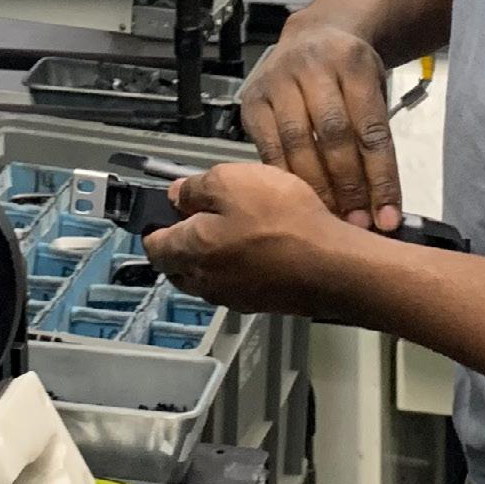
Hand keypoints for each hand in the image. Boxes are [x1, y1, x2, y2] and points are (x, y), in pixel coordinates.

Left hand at [142, 163, 379, 320]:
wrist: (332, 265)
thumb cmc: (284, 223)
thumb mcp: (232, 181)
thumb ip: (196, 188)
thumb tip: (177, 193)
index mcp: (189, 251)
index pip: (152, 245)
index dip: (155, 222)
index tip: (165, 208)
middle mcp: (205, 281)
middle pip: (177, 264)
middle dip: (181, 241)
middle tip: (201, 214)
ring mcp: (233, 296)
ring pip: (207, 275)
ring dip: (212, 254)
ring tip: (237, 226)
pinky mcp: (261, 302)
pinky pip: (237, 282)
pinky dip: (240, 265)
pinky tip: (262, 246)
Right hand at [239, 16, 400, 228]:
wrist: (314, 34)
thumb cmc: (349, 73)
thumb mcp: (374, 90)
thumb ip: (374, 140)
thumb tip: (383, 207)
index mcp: (354, 63)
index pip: (371, 129)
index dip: (381, 177)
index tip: (387, 216)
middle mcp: (314, 66)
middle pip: (333, 135)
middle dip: (348, 186)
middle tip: (357, 223)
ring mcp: (278, 79)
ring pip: (297, 142)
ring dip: (315, 187)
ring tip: (329, 218)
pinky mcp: (253, 97)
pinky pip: (268, 146)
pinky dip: (284, 177)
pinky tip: (296, 200)